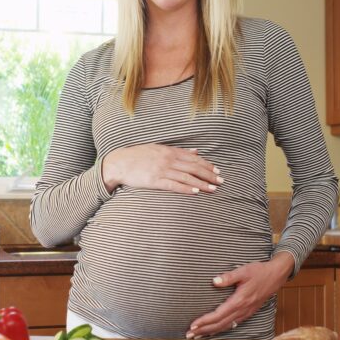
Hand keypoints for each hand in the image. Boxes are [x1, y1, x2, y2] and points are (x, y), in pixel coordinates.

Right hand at [101, 144, 221, 193]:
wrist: (119, 162)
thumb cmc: (138, 156)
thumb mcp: (159, 148)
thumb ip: (178, 150)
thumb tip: (196, 151)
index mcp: (170, 151)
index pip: (193, 158)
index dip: (207, 165)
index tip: (217, 171)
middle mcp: (168, 159)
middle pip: (194, 167)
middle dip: (209, 175)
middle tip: (221, 181)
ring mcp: (162, 170)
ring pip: (187, 177)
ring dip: (202, 183)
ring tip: (213, 189)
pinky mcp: (155, 180)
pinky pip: (174, 185)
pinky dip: (186, 188)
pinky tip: (195, 191)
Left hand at [186, 252, 294, 337]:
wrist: (276, 276)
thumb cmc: (259, 272)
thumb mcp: (244, 271)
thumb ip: (229, 277)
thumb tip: (215, 281)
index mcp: (239, 301)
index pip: (218, 315)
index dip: (205, 321)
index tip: (193, 325)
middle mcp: (242, 310)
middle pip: (220, 324)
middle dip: (204, 330)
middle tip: (189, 335)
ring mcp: (245, 313)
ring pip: (226, 326)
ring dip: (211, 331)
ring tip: (198, 335)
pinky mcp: (248, 312)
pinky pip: (233, 324)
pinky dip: (221, 329)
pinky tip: (214, 330)